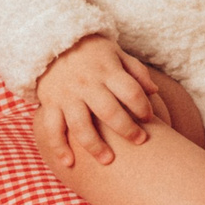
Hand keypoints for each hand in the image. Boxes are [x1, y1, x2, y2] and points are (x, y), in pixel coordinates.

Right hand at [33, 35, 164, 170]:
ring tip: (108, 160)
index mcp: (106, 71)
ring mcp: (67, 95)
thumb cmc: (91, 51)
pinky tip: (69, 163)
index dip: (143, 106)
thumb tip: (154, 91)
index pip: (130, 91)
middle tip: (140, 141)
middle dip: (126, 129)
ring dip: (95, 145)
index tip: (150, 118)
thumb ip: (136, 71)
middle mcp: (87, 84)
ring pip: (81, 125)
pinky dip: (59, 147)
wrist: (51, 42)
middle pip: (109, 111)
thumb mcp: (116, 52)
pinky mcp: (50, 104)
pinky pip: (53, 128)